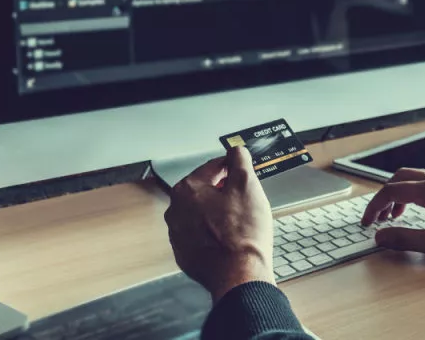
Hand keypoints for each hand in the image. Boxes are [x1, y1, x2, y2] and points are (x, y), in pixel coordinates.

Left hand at [164, 147, 273, 300]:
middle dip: (224, 193)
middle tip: (244, 202)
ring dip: (217, 213)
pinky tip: (229, 238)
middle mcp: (176, 210)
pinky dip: (213, 233)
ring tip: (239, 222)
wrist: (239, 274)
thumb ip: (239, 160)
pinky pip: (200, 235)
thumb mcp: (248, 185)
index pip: (213, 167)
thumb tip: (235, 151)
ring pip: (201, 213)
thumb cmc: (242, 234)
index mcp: (187, 190)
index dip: (233, 169)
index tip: (242, 173)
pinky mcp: (185, 253)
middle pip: (205, 190)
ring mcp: (178, 234)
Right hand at [361, 168, 424, 264]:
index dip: (374, 206)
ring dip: (401, 194)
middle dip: (385, 196)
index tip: (368, 221)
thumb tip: (381, 236)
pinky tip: (423, 211)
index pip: (391, 191)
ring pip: (416, 178)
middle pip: (401, 177)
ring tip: (395, 214)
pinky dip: (417, 194)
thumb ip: (405, 239)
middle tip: (378, 216)